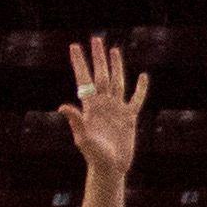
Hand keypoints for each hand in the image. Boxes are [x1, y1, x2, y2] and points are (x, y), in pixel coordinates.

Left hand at [62, 33, 149, 183]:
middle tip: (96, 39)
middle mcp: (103, 104)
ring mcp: (116, 109)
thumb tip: (63, 107)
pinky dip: (141, 88)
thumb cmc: (94, 155)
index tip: (74, 46)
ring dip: (116, 66)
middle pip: (101, 75)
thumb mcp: (83, 138)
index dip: (79, 62)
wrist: (110, 168)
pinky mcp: (129, 117)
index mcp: (90, 106)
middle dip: (98, 57)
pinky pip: (136, 99)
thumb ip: (75, 121)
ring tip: (114, 50)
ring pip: (117, 82)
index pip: (84, 79)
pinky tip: (143, 76)